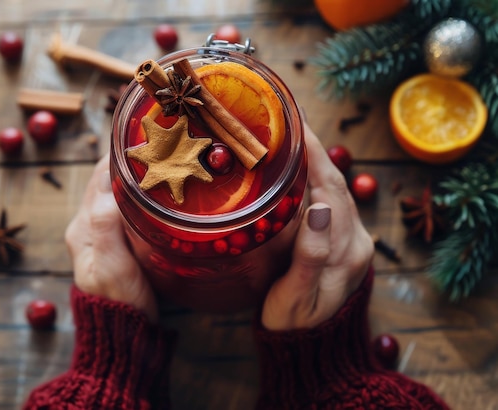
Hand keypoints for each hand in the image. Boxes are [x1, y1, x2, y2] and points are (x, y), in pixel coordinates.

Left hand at [65, 155, 157, 320]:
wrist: (123, 335)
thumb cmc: (120, 303)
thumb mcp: (113, 267)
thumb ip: (107, 226)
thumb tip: (114, 188)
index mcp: (83, 228)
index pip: (98, 179)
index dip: (117, 156)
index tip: (140, 138)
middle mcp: (87, 227)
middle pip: (104, 183)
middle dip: (126, 161)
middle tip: (156, 144)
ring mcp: (100, 236)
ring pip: (115, 194)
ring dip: (132, 176)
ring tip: (159, 161)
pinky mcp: (115, 245)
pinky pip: (123, 209)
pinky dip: (137, 193)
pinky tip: (155, 191)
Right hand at [261, 122, 373, 330]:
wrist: (309, 347)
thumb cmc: (295, 324)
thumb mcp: (297, 295)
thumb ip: (311, 254)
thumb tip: (320, 208)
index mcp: (346, 250)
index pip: (330, 189)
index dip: (313, 154)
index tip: (295, 124)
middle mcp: (355, 241)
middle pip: (334, 184)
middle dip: (313, 150)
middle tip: (287, 121)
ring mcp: (352, 242)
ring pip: (333, 191)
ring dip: (314, 162)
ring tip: (290, 137)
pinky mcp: (343, 245)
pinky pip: (329, 203)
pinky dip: (314, 181)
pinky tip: (298, 170)